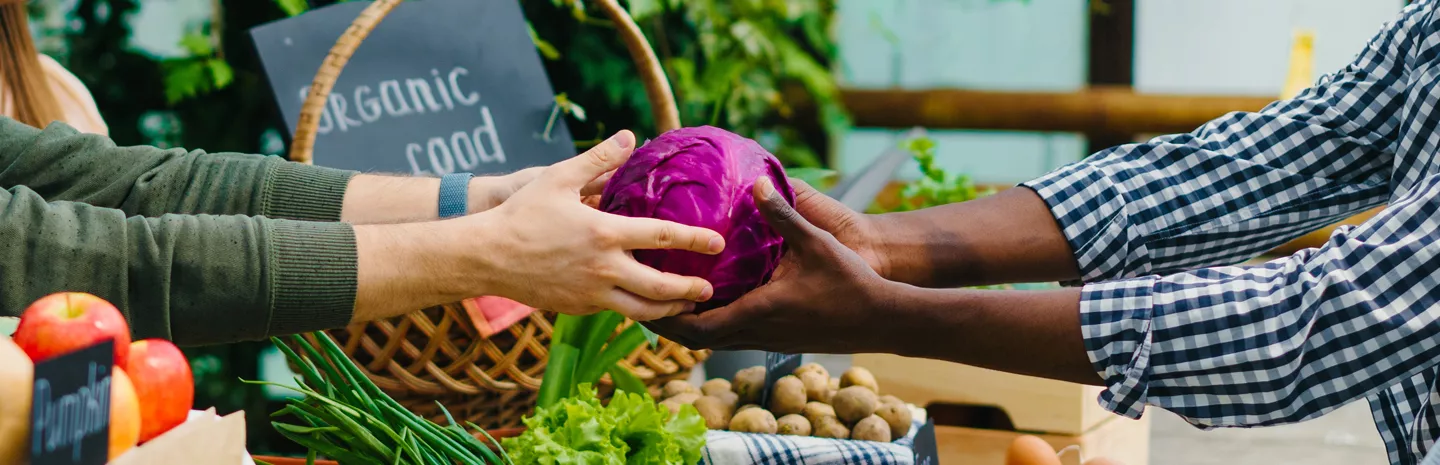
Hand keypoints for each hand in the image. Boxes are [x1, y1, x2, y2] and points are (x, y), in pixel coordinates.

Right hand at [468, 131, 725, 320]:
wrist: (486, 256)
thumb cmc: (522, 213)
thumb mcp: (558, 177)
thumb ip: (598, 158)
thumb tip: (629, 136)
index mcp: (604, 233)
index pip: (662, 238)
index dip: (694, 240)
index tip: (717, 243)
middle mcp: (603, 268)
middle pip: (660, 287)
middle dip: (690, 290)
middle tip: (709, 289)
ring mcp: (590, 293)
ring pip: (641, 311)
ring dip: (668, 310)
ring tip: (686, 306)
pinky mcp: (577, 308)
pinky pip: (615, 312)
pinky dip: (636, 311)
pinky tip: (645, 305)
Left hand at [646, 177, 896, 352]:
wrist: (884, 318)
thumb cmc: (852, 282)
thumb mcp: (816, 242)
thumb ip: (782, 213)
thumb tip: (756, 179)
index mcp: (757, 313)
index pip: (697, 328)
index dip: (665, 318)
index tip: (643, 299)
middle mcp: (757, 332)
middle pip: (698, 339)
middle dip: (668, 323)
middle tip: (645, 297)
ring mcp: (769, 339)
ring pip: (717, 339)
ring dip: (692, 323)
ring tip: (671, 294)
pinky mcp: (781, 339)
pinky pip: (736, 334)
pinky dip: (716, 321)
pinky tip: (716, 297)